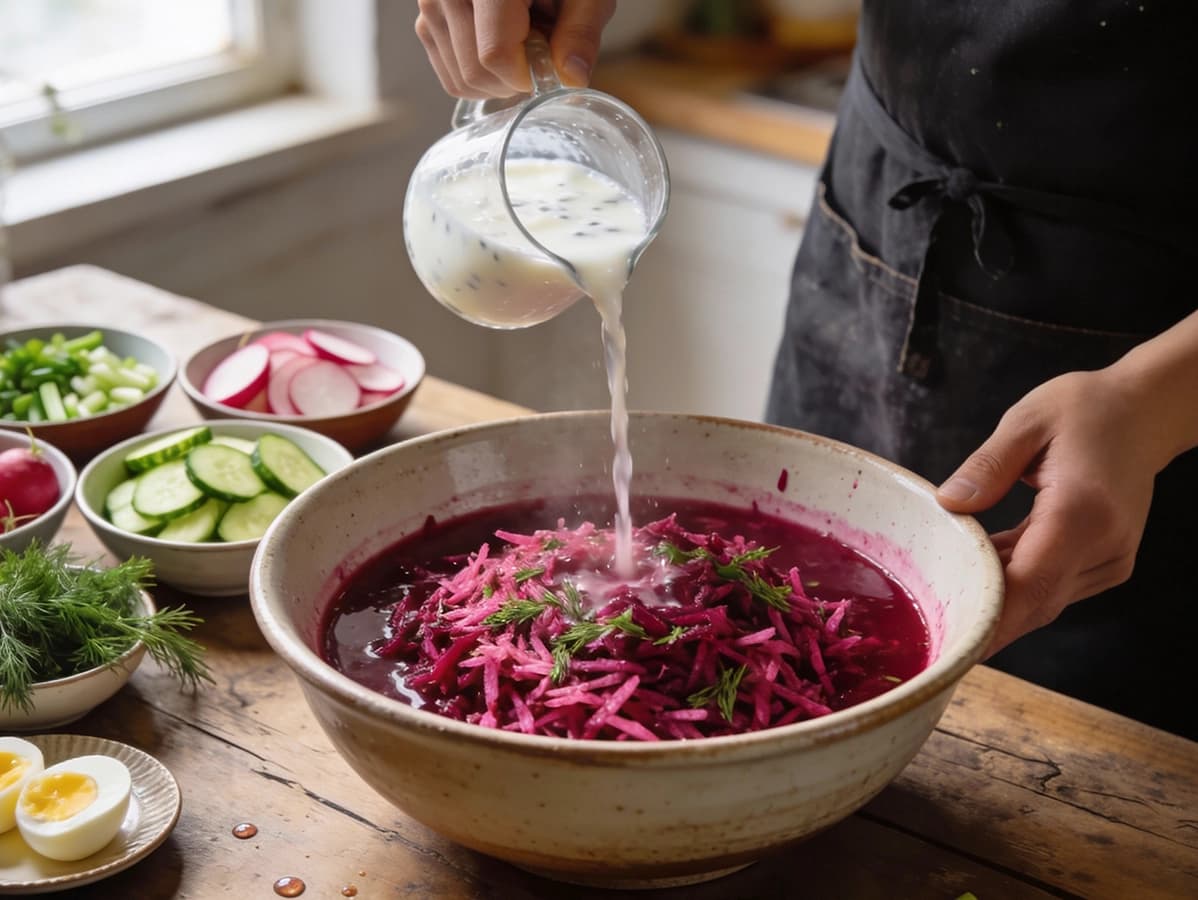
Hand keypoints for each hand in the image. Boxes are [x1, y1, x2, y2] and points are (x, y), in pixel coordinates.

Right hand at [415, 0, 616, 97]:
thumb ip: (580, 31)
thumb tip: (572, 76)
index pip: (495, 54)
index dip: (528, 74)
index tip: (551, 64)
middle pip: (476, 72)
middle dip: (515, 79)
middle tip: (540, 47)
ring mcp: (431, 5)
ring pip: (462, 79)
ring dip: (499, 78)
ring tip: (522, 37)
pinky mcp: (427, 21)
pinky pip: (452, 76)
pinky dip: (482, 75)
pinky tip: (502, 46)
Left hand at [935, 368, 1160, 654]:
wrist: (1145, 412)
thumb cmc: (1085, 410)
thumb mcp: (1026, 422)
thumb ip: (986, 467)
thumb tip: (948, 504)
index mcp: (1081, 511)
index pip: (1031, 582)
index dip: (992, 618)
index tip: (953, 641)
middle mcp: (1104, 544)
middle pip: (1036, 602)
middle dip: (985, 620)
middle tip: (932, 630)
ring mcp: (1111, 558)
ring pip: (1043, 600)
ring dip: (998, 598)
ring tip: (948, 587)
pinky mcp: (1108, 562)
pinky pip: (1054, 586)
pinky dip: (1017, 583)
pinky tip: (983, 566)